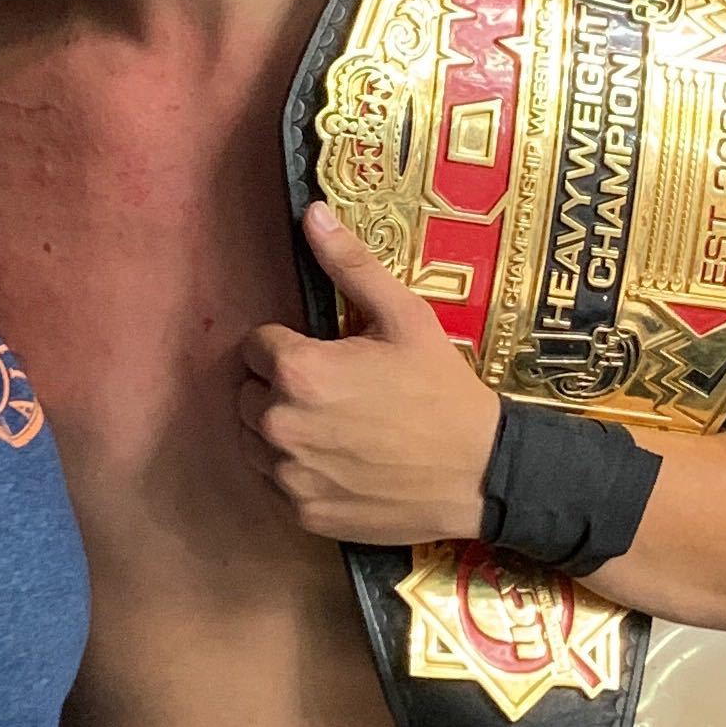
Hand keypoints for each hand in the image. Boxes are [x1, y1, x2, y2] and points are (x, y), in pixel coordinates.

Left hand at [239, 200, 497, 545]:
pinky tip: (338, 463)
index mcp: (298, 371)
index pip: (255, 347)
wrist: (479, 473)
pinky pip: (276, 485)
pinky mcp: (302, 513)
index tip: (324, 355)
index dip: (287, 346)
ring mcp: (289, 475)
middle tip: (331, 392)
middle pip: (246, 395)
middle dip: (277, 388)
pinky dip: (297, 473)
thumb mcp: (405, 317)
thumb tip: (312, 213)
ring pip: (254, 442)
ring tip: (333, 427)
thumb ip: (351, 264)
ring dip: (280, 431)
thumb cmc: (442, 390)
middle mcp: (280, 425)